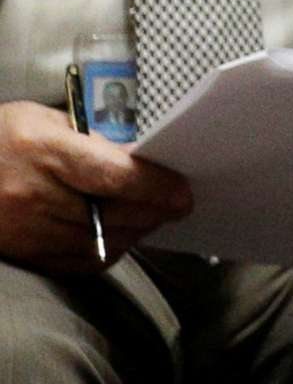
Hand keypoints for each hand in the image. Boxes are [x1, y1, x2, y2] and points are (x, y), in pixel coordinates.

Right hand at [0, 99, 191, 272]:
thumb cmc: (3, 137)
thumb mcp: (47, 120)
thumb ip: (95, 141)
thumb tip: (143, 161)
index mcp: (43, 151)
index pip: (113, 176)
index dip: (155, 187)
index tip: (183, 192)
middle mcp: (32, 195)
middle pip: (112, 214)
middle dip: (153, 211)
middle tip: (176, 203)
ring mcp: (24, 230)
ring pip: (99, 243)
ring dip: (135, 232)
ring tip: (152, 216)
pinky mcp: (22, 254)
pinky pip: (78, 263)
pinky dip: (108, 251)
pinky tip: (121, 234)